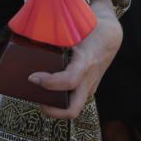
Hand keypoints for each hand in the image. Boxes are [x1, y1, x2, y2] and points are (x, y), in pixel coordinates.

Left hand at [28, 0, 121, 118]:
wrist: (112, 35)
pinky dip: (59, 99)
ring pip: (73, 107)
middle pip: (72, 110)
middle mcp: (89, 80)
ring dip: (54, 106)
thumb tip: (29, 38)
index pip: (68, 81)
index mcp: (86, 63)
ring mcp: (90, 87)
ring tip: (37, 94)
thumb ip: (56, 36)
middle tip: (35, 97)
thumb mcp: (75, 30)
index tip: (32, 77)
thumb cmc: (91, 29)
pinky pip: (73, 100)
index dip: (48, 82)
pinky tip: (46, 88)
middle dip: (51, 110)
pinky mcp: (88, 88)